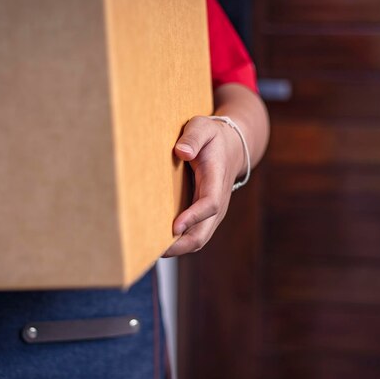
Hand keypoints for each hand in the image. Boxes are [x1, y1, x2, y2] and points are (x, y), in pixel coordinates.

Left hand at [162, 115, 244, 256]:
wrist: (231, 148)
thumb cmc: (212, 137)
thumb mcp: (203, 127)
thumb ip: (193, 137)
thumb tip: (181, 152)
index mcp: (217, 180)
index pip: (210, 203)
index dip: (194, 217)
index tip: (175, 227)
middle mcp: (218, 202)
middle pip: (203, 233)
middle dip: (181, 245)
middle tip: (153, 250)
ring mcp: (212, 213)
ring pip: (197, 239)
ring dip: (176, 248)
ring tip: (148, 251)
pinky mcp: (203, 217)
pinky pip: (192, 236)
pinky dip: (176, 244)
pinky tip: (154, 244)